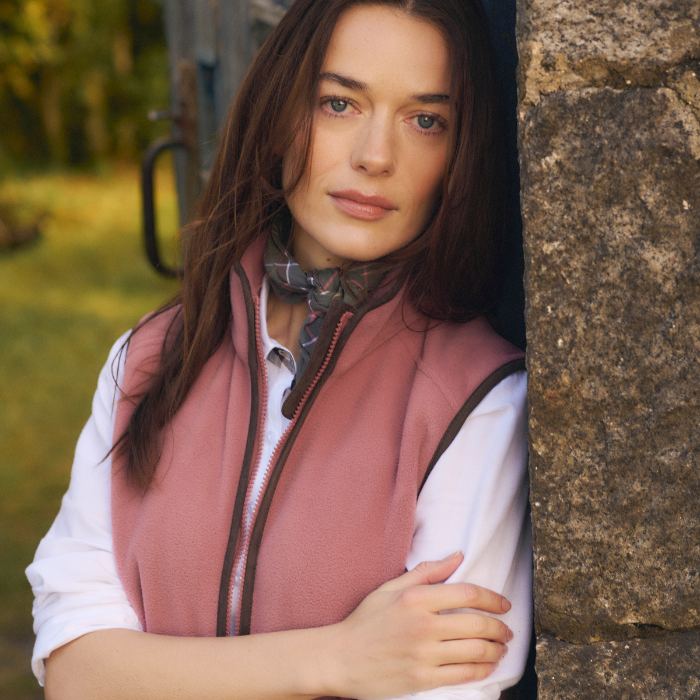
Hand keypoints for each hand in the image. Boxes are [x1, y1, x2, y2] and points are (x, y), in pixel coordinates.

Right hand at [326, 552, 512, 699]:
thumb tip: (458, 556)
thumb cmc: (366, 620)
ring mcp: (423, 654)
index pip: (467, 593)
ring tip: (501, 648)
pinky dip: (483, 670)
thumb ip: (427, 571)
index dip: (493, 598)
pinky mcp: (421, 679)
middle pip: (477, 624)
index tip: (504, 604)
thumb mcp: (391, 588)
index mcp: (415, 598)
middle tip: (507, 630)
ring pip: (475, 651)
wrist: (341, 658)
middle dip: (500, 628)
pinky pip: (463, 675)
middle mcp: (422, 625)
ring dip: (496, 650)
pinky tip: (487, 665)